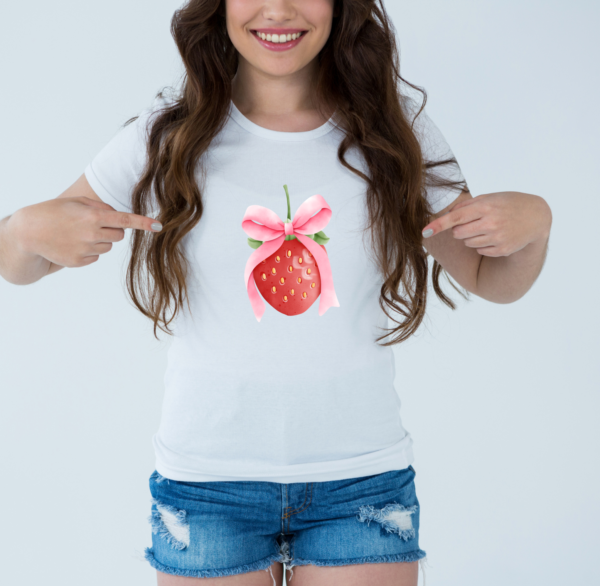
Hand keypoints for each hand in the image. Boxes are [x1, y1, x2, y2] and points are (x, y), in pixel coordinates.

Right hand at [12, 196, 161, 267]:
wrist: (29, 232)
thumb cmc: (55, 212)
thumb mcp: (77, 203)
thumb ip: (102, 208)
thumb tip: (121, 219)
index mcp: (92, 216)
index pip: (125, 220)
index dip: (144, 223)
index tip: (159, 226)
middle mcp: (92, 234)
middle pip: (119, 235)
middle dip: (112, 230)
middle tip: (93, 224)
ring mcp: (86, 249)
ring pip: (108, 246)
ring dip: (99, 240)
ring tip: (78, 234)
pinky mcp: (80, 262)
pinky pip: (96, 256)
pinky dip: (89, 251)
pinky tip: (73, 244)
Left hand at [421, 192, 551, 256]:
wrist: (537, 216)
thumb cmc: (508, 204)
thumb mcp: (490, 197)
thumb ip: (467, 205)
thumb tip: (446, 215)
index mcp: (485, 206)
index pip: (455, 217)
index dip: (438, 224)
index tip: (425, 231)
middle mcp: (491, 223)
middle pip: (458, 233)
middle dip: (460, 229)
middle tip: (475, 222)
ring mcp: (497, 237)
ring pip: (467, 243)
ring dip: (472, 237)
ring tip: (489, 227)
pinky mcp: (502, 250)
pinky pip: (480, 250)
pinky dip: (484, 245)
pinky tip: (497, 236)